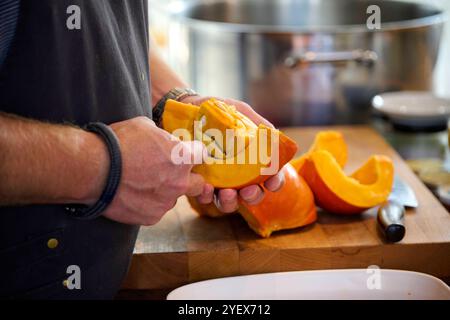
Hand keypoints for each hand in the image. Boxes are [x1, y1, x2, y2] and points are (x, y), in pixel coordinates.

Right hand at [102, 117, 207, 225]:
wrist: (94, 170)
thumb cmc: (119, 145)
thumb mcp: (145, 126)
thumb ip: (162, 136)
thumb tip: (164, 140)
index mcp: (182, 158)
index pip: (202, 155)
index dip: (193, 153)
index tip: (187, 153)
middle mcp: (180, 182)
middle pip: (198, 183)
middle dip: (189, 178)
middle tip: (171, 173)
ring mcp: (166, 202)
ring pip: (174, 197)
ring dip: (165, 191)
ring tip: (142, 183)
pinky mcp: (151, 217)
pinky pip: (156, 210)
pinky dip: (148, 204)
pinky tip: (133, 195)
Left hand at [182, 96, 284, 212]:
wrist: (186, 108)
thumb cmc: (217, 111)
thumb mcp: (241, 112)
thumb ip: (259, 124)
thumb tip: (275, 137)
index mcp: (252, 159)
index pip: (269, 176)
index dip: (274, 182)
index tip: (272, 183)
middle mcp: (237, 174)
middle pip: (251, 194)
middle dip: (253, 196)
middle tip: (248, 191)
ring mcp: (218, 180)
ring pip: (228, 201)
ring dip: (231, 202)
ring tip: (227, 193)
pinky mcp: (198, 181)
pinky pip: (204, 196)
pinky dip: (206, 196)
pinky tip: (206, 187)